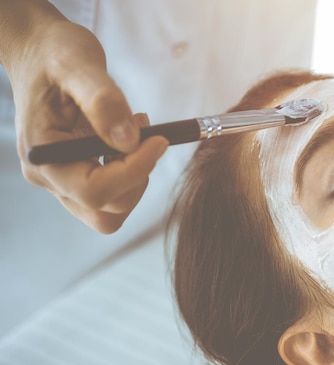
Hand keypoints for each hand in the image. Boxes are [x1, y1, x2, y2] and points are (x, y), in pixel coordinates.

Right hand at [3, 6, 167, 232]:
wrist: (38, 50)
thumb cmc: (53, 52)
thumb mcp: (77, 64)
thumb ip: (102, 101)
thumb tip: (129, 141)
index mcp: (43, 156)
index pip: (94, 190)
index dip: (134, 170)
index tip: (159, 140)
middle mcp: (49, 177)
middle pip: (106, 210)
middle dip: (137, 177)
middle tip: (146, 135)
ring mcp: (63, 180)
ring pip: (111, 210)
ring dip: (135, 178)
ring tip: (136, 132)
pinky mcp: (78, 175)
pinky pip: (113, 193)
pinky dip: (131, 172)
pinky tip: (130, 136)